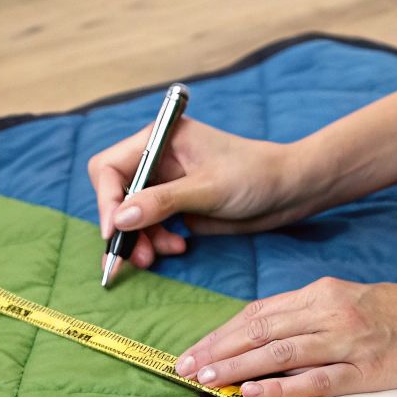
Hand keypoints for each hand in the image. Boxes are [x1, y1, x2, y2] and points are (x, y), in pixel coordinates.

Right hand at [87, 117, 316, 271]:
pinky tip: (178, 247)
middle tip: (132, 257)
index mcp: (159, 139)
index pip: (109, 167)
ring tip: (157, 257)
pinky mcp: (177, 206)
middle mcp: (157, 159)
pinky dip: (156, 241)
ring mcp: (166, 184)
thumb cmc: (254, 175)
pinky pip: (151, 227)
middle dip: (122, 226)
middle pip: (116, 194)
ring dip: (140, 239)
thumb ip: (162, 202)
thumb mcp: (207, 189)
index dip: (106, 199)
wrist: (289, 191)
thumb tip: (119, 219)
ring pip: (131, 215)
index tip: (115, 231)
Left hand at [176, 278, 396, 396]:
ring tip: (205, 380)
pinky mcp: (367, 369)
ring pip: (279, 352)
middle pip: (260, 330)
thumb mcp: (356, 301)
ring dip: (236, 367)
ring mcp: (348, 340)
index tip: (195, 350)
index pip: (260, 312)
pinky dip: (280, 387)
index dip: (222, 332)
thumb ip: (316, 314)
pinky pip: (314, 379)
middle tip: (183, 368)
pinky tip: (252, 394)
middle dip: (217, 350)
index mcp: (326, 292)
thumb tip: (272, 336)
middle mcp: (331, 311)